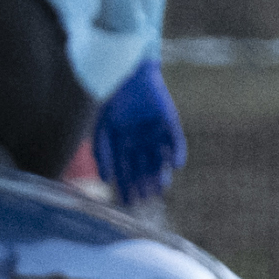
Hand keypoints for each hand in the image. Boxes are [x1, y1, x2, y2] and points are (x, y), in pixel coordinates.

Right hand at [90, 56, 182, 203]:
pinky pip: (176, 142)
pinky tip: (176, 165)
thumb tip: (105, 180)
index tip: (129, 203)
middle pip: (144, 169)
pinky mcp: (170, 123)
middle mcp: (141, 143)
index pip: (126, 172)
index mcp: (124, 145)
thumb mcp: (101, 130)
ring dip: (161, 174)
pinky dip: (177, 153)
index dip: (127, 187)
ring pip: (161, 160)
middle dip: (145, 184)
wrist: (126, 76)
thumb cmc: (111, 102)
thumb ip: (102, 154)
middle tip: (147, 199)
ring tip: (161, 187)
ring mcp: (156, 134)